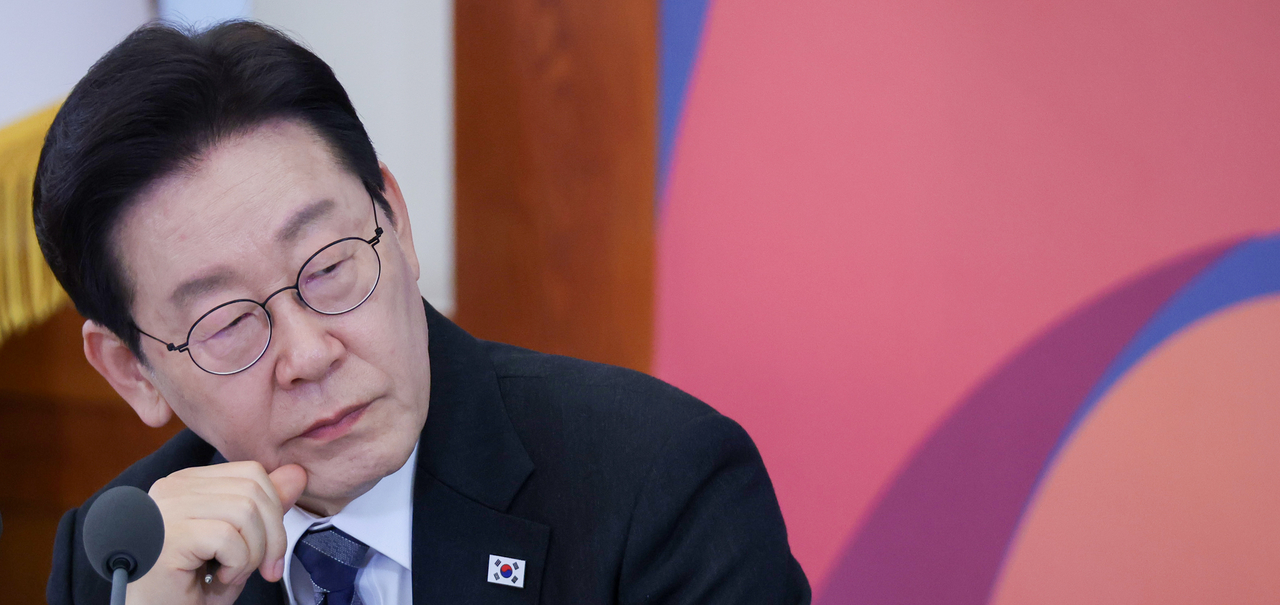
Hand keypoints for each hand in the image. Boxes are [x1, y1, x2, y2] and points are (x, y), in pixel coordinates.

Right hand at [126, 462, 307, 604]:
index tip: (273, 551)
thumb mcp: (239, 543)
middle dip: (273, 536)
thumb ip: (264, 509)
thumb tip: (297, 474)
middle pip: (253, 489)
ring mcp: (168, 508)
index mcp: (189, 483)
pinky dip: (238, 563)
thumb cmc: (188, 585)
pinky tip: (219, 577)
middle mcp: (174, 487)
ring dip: (253, 553)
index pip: (252, 473)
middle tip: (265, 569)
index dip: (275, 510)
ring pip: (245, 511)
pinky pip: (228, 537)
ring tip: (233, 573)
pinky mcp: (169, 534)